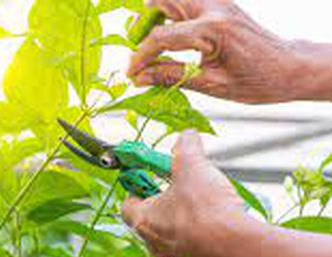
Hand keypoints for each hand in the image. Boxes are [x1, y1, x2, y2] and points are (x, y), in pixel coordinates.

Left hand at [121, 130, 247, 256]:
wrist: (238, 247)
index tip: (149, 177)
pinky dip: (201, 234)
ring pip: (172, 234)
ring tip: (202, 203)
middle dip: (163, 201)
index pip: (126, 205)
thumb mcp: (192, 166)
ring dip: (183, 218)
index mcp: (143, 220)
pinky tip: (218, 222)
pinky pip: (194, 247)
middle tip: (179, 187)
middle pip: (150, 219)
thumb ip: (186, 147)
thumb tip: (186, 137)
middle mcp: (154, 243)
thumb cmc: (207, 210)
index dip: (137, 188)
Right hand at [127, 0, 316, 103]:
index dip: (140, 56)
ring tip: (149, 43)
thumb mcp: (211, 85)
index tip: (130, 73)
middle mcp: (213, 8)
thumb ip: (171, 77)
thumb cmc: (257, 80)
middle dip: (142, 25)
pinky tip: (168, 36)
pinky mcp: (219, 5)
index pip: (162, 37)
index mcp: (212, 29)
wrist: (289, 67)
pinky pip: (185, 2)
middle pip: (162, 1)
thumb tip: (140, 78)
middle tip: (136, 49)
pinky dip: (170, 15)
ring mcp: (217, 3)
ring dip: (155, 16)